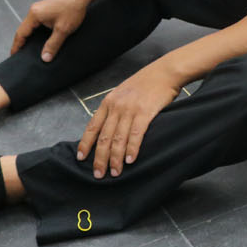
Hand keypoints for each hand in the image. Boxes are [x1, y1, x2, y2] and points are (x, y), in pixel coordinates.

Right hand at [12, 0, 91, 59]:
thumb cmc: (73, 8)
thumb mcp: (63, 30)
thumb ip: (53, 45)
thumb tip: (45, 58)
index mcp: (34, 14)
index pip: (21, 33)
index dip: (17, 46)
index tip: (14, 55)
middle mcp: (34, 10)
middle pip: (24, 29)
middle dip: (21, 42)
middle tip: (20, 55)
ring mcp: (40, 9)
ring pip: (30, 26)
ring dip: (29, 36)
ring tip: (28, 48)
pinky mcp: (46, 9)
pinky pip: (36, 22)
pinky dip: (35, 31)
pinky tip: (39, 38)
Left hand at [76, 61, 181, 177]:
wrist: (165, 72)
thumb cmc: (146, 83)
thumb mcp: (123, 93)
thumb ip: (115, 109)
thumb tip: (109, 128)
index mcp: (108, 102)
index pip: (92, 127)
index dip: (86, 144)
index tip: (81, 158)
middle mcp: (116, 107)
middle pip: (104, 137)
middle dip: (100, 158)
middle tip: (99, 174)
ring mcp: (130, 110)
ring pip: (118, 139)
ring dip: (115, 159)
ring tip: (115, 172)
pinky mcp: (145, 112)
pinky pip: (136, 134)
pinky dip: (132, 149)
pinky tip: (130, 160)